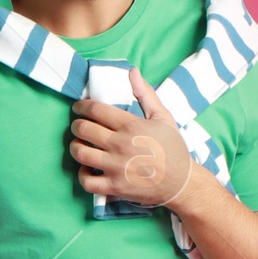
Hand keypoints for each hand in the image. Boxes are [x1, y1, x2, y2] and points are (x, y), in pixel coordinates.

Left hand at [69, 67, 194, 207]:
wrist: (182, 183)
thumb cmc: (173, 148)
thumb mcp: (163, 117)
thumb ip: (146, 94)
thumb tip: (132, 72)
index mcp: (131, 126)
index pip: (96, 110)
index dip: (82, 106)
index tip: (78, 107)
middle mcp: (120, 145)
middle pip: (83, 129)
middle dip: (76, 125)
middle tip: (78, 126)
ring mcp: (116, 167)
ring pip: (80, 154)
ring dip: (75, 147)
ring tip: (79, 145)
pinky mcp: (115, 187)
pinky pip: (87, 182)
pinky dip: (82, 175)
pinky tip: (87, 169)